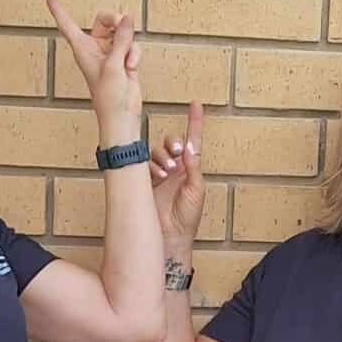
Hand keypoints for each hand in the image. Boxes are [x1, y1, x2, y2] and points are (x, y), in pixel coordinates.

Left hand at [47, 0, 142, 139]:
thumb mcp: (113, 64)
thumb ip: (121, 38)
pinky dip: (134, 55)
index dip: (59, 12)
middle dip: (115, 20)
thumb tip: (127, 18)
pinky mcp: (123, 59)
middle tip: (122, 22)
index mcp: (82, 49)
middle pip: (103, 20)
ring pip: (122, 33)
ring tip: (127, 60)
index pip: (68, 26)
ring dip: (128, 43)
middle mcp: (95, 48)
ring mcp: (110, 53)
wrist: (121, 114)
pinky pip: (131, 46)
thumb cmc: (108, 95)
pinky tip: (131, 67)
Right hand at [149, 100, 204, 250]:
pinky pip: (144, 165)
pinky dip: (151, 167)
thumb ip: (193, 167)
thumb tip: (189, 147)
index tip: (195, 104)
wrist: (170, 236)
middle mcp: (174, 168)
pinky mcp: (144, 181)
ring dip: (162, 157)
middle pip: (171, 142)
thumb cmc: (187, 217)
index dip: (194, 122)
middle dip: (173, 142)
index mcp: (190, 168)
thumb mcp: (196, 189)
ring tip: (168, 172)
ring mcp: (158, 174)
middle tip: (177, 152)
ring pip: (156, 152)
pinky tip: (157, 177)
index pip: (193, 140)